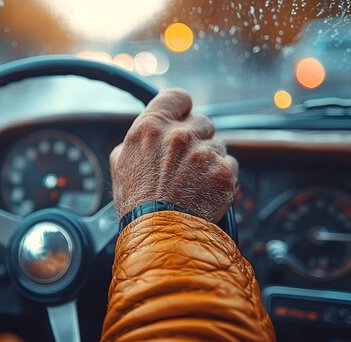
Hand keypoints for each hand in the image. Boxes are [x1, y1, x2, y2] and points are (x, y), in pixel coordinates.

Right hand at [109, 88, 237, 223]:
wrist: (159, 235)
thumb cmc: (138, 204)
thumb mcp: (120, 166)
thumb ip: (135, 142)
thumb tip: (144, 135)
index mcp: (150, 128)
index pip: (178, 97)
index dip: (182, 108)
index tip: (182, 118)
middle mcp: (178, 135)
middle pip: (201, 122)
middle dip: (196, 139)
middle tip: (185, 163)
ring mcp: (203, 153)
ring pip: (217, 145)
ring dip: (209, 159)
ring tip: (193, 183)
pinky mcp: (223, 172)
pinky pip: (230, 165)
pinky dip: (221, 177)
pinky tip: (205, 191)